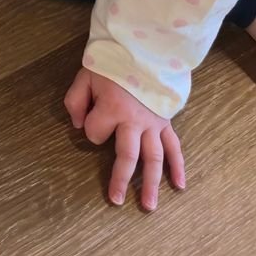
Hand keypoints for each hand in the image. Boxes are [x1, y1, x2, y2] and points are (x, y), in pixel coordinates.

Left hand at [65, 68, 185, 210]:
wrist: (142, 49)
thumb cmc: (111, 64)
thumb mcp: (85, 76)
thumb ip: (75, 101)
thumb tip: (77, 126)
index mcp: (113, 108)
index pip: (95, 132)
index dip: (90, 128)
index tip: (89, 118)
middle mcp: (134, 121)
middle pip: (127, 156)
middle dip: (120, 179)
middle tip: (116, 201)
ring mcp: (153, 124)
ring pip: (153, 158)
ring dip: (151, 183)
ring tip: (148, 206)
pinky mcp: (166, 123)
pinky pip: (174, 147)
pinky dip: (178, 166)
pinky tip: (179, 186)